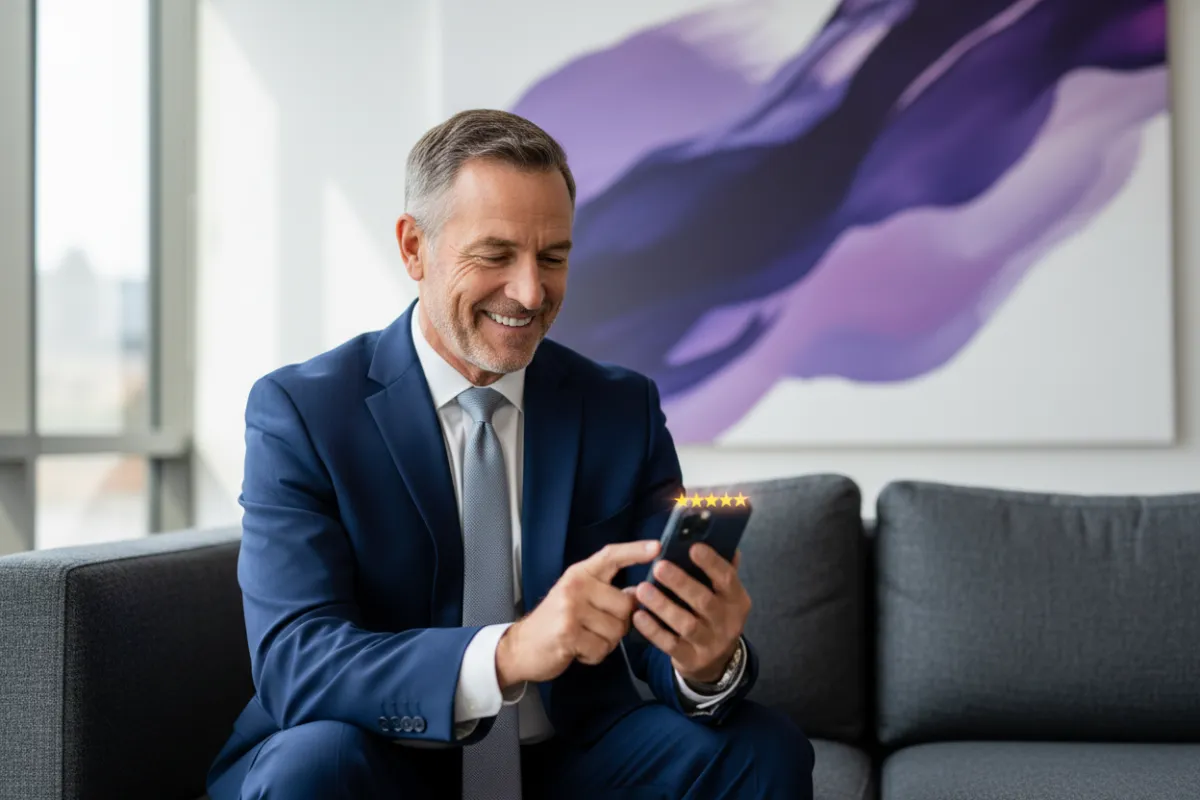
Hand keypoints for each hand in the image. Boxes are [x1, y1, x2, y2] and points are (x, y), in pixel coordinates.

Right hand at [496, 540, 659, 687]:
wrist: (521, 646)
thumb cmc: (556, 622)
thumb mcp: (578, 597)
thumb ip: (607, 593)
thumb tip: (639, 594)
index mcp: (580, 573)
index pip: (611, 556)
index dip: (635, 551)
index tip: (657, 547)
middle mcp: (576, 586)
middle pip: (626, 605)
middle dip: (620, 624)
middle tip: (597, 628)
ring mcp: (570, 609)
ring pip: (617, 630)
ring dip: (606, 642)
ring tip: (584, 638)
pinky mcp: (568, 633)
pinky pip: (602, 649)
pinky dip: (594, 656)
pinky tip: (577, 650)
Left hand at [632, 545, 750, 683]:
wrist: (717, 662)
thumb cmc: (715, 615)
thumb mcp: (724, 595)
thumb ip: (721, 569)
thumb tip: (718, 536)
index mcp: (737, 600)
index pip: (728, 579)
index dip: (711, 563)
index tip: (693, 547)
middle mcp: (727, 622)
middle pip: (704, 601)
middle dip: (681, 583)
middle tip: (659, 566)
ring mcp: (710, 643)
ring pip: (686, 624)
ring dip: (663, 606)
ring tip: (642, 589)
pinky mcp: (691, 659)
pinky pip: (670, 644)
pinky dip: (653, 630)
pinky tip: (638, 616)